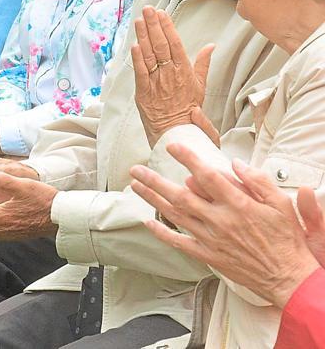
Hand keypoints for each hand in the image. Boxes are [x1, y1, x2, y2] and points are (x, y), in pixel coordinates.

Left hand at [130, 6, 213, 146]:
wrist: (177, 132)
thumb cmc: (189, 111)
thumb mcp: (201, 86)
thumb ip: (203, 64)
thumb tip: (211, 46)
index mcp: (185, 72)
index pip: (176, 44)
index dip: (168, 27)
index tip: (162, 13)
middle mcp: (171, 75)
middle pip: (161, 45)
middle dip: (154, 25)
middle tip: (148, 9)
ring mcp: (157, 83)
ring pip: (150, 55)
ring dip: (143, 36)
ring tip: (139, 20)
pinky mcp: (144, 93)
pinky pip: (141, 73)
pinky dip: (138, 59)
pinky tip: (134, 45)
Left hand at [130, 143, 321, 307]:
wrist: (288, 278)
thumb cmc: (286, 240)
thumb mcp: (281, 205)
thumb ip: (258, 181)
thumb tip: (235, 164)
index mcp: (238, 205)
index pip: (207, 176)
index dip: (188, 159)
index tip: (173, 147)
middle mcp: (220, 221)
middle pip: (180, 195)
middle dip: (155, 180)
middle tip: (136, 169)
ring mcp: (211, 239)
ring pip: (175, 215)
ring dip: (153, 199)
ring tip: (135, 186)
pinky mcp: (208, 255)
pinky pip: (179, 242)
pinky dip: (162, 232)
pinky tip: (148, 222)